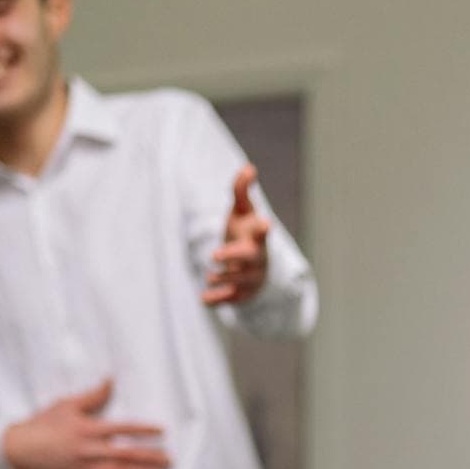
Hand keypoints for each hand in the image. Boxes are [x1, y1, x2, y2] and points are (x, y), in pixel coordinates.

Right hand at [1, 378, 169, 468]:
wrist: (14, 451)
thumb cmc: (41, 426)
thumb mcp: (65, 405)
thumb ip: (92, 396)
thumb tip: (111, 381)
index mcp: (88, 429)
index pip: (123, 428)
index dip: (144, 430)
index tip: (162, 432)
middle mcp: (89, 451)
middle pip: (127, 455)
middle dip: (151, 458)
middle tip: (170, 461)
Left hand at [204, 165, 269, 305]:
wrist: (254, 265)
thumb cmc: (245, 232)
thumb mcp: (242, 212)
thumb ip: (241, 190)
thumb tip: (249, 168)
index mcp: (256, 236)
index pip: (261, 231)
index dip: (262, 228)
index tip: (265, 223)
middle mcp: (257, 257)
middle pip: (249, 257)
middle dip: (234, 256)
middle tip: (215, 256)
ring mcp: (250, 277)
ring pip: (240, 280)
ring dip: (224, 279)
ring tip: (209, 276)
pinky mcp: (242, 292)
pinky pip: (231, 298)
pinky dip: (218, 300)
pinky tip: (204, 300)